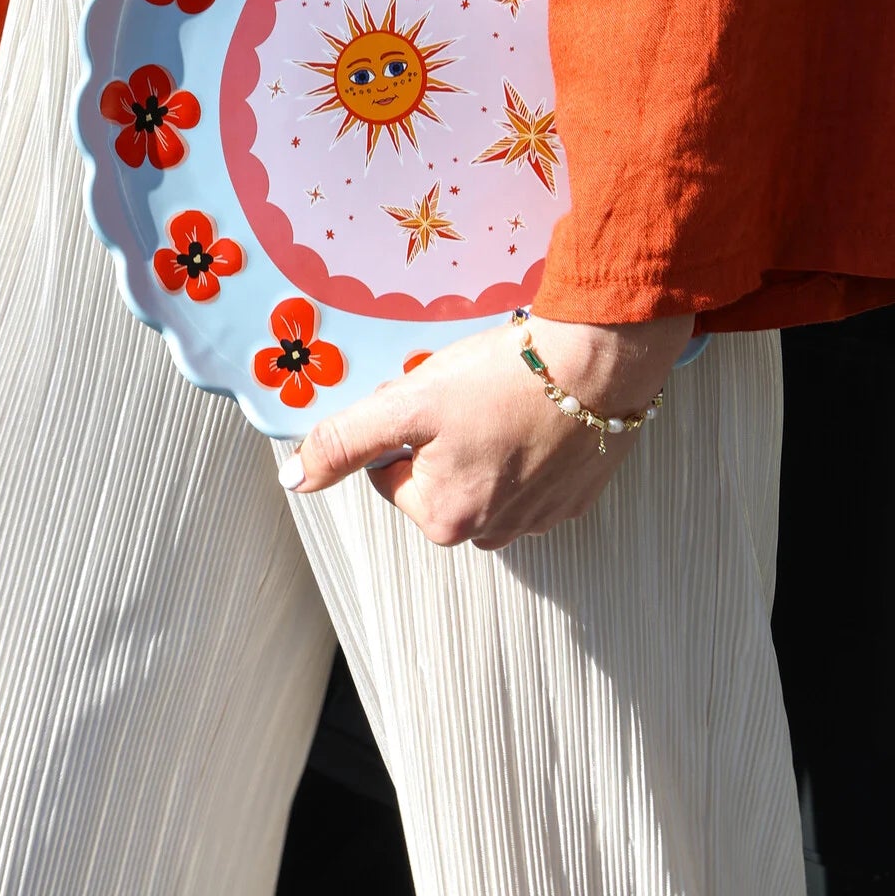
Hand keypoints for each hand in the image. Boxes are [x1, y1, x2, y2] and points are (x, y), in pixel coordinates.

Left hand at [279, 311, 694, 549]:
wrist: (601, 361)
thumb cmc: (505, 380)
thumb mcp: (408, 404)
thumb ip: (344, 442)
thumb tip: (294, 479)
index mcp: (444, 519)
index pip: (390, 473)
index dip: (402, 426)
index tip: (431, 398)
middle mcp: (492, 533)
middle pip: (437, 481)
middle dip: (442, 440)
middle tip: (468, 397)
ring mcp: (539, 519)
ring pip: (484, 480)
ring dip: (485, 447)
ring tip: (504, 403)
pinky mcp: (575, 498)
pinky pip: (532, 478)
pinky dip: (527, 449)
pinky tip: (536, 414)